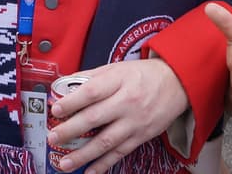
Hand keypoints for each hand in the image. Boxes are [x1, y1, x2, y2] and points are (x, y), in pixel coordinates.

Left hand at [45, 58, 187, 172]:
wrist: (178, 83)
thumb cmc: (144, 74)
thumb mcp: (118, 67)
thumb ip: (92, 76)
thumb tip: (65, 86)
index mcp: (120, 80)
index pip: (92, 92)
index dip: (72, 102)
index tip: (55, 110)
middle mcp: (127, 102)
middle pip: (95, 118)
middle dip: (70, 130)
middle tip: (52, 138)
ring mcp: (135, 122)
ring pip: (106, 141)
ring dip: (83, 154)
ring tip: (64, 163)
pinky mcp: (141, 137)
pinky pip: (120, 153)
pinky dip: (103, 165)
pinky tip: (89, 172)